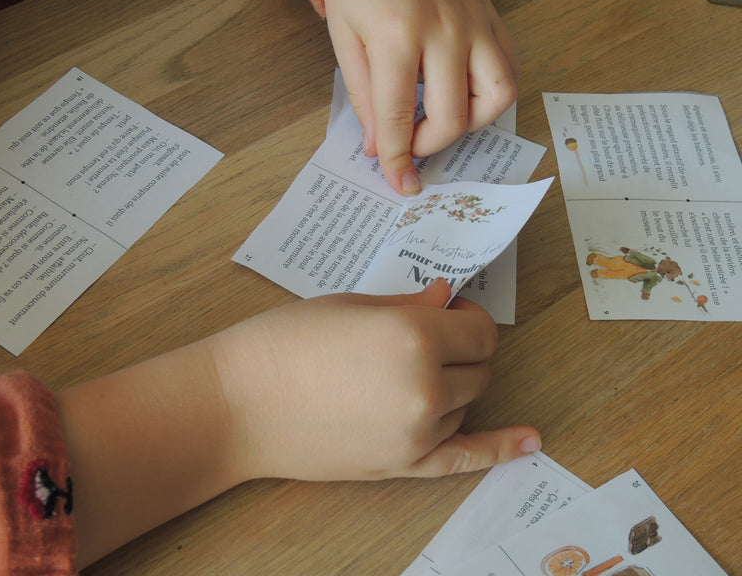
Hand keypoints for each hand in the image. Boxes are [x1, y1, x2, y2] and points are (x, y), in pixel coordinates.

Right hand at [215, 278, 540, 481]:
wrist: (236, 404)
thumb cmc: (282, 343)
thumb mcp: (349, 307)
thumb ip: (409, 305)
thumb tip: (446, 299)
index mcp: (413, 338)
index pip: (478, 331)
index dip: (468, 319)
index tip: (451, 313)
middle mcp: (425, 388)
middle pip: (478, 369)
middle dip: (462, 351)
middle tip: (431, 337)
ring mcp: (415, 433)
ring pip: (466, 405)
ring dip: (453, 386)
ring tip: (413, 372)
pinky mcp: (400, 465)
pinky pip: (464, 458)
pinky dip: (500, 449)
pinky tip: (530, 442)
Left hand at [324, 0, 519, 195]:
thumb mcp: (345, 38)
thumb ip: (363, 95)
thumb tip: (379, 145)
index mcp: (397, 35)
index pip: (399, 116)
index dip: (397, 158)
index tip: (400, 184)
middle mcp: (445, 30)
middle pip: (452, 117)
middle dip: (427, 145)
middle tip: (408, 142)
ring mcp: (475, 22)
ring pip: (497, 96)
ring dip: (469, 123)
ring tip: (441, 118)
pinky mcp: (492, 18)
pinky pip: (508, 68)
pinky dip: (491, 94)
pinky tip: (465, 94)